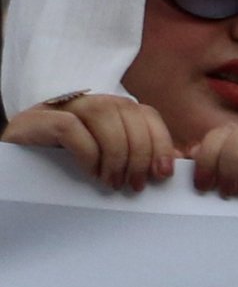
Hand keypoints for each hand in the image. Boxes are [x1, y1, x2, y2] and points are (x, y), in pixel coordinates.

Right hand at [8, 91, 181, 192]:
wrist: (13, 176)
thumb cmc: (63, 173)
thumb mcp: (106, 165)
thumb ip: (135, 160)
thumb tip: (173, 167)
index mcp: (104, 111)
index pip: (143, 112)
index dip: (160, 141)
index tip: (163, 174)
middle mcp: (82, 102)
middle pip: (127, 110)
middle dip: (140, 152)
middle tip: (135, 185)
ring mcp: (56, 107)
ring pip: (102, 113)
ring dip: (115, 152)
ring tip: (112, 182)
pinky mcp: (33, 119)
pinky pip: (69, 126)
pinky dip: (87, 152)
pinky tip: (90, 173)